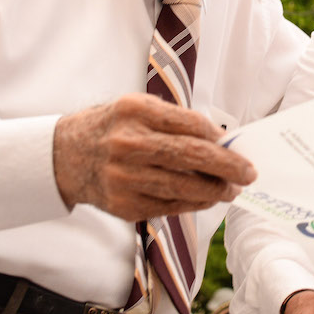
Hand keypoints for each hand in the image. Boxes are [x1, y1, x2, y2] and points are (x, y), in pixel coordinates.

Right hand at [52, 94, 255, 219]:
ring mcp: (124, 177)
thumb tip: (219, 140)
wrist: (64, 157)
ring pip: (182, 186)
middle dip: (226, 166)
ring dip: (215, 190)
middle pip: (189, 155)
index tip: (234, 145)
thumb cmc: (112, 128)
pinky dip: (193, 202)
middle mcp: (128, 143)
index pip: (188, 123)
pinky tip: (207, 198)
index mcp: (134, 111)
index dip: (216, 136)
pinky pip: (169, 205)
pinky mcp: (124, 205)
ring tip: (232, 190)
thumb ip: (174, 120)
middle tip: (248, 173)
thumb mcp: (136, 108)